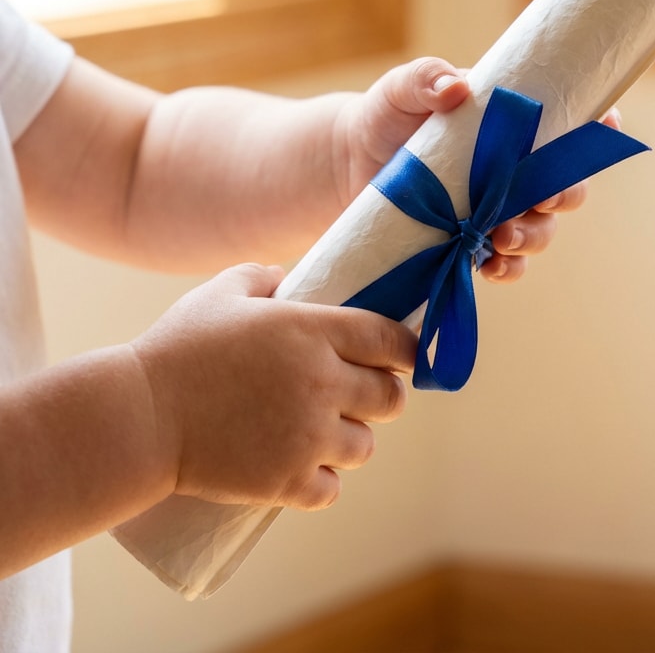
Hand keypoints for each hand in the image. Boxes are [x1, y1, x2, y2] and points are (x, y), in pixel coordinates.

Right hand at [131, 264, 416, 509]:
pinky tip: (307, 469)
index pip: (391, 340)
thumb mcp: (220, 293)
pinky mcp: (286, 481)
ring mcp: (307, 436)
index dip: (406, 350)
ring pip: (364, 445)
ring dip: (352, 439)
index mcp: (313, 331)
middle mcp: (322, 383)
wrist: (139, 418)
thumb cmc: (178, 349)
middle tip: (362, 396)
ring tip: (327, 432)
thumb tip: (284, 275)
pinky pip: (332, 488)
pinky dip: (323, 481)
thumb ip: (260, 276)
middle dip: (382, 396)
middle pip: (391, 398)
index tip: (403, 356)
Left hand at [334, 58, 611, 282]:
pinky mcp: (472, 244)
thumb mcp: (402, 88)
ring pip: (541, 229)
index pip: (571, 124)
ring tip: (502, 236)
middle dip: (567, 194)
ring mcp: (497, 210)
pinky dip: (507, 268)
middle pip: (567, 185)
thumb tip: (457, 90)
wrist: (347, 164)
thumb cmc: (385, 115)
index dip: (598, 127)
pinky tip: (489, 266)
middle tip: (545, 198)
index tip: (607, 126)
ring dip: (532, 236)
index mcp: (513, 125)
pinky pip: (507, 264)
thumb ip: (427, 78)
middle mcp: (516, 170)